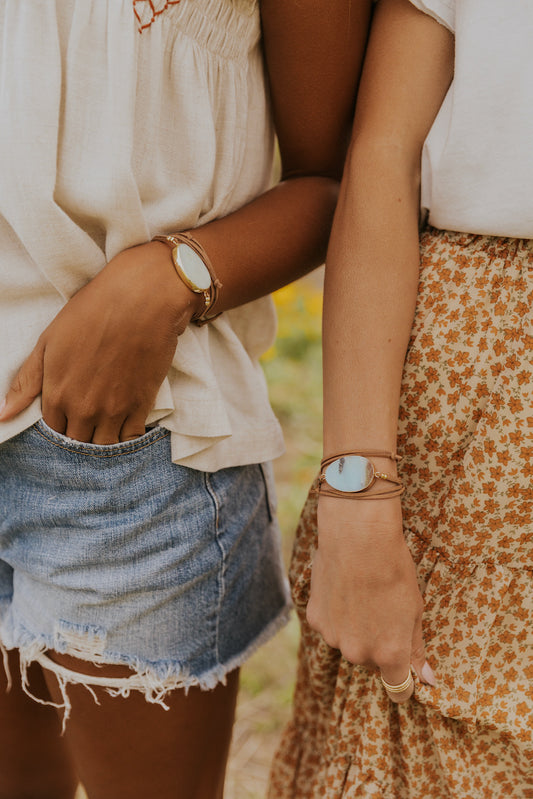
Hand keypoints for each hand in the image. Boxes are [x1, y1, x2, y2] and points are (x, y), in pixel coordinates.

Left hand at [0, 242, 202, 442]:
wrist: (140, 300)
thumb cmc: (91, 313)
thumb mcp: (49, 342)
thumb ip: (27, 382)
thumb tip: (3, 415)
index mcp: (58, 394)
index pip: (53, 429)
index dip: (59, 423)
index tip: (67, 413)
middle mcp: (84, 409)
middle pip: (78, 442)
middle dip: (80, 434)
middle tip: (87, 417)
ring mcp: (115, 410)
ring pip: (104, 445)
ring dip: (102, 439)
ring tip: (105, 423)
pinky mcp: (142, 405)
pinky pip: (132, 438)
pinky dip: (127, 436)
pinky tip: (124, 422)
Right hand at [306, 492, 435, 702]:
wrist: (358, 537)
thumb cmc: (393, 569)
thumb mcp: (414, 608)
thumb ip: (416, 647)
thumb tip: (426, 679)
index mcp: (390, 653)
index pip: (398, 690)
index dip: (404, 683)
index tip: (405, 672)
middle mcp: (359, 652)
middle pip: (370, 662)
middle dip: (377, 645)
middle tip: (383, 611)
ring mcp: (334, 637)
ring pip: (348, 643)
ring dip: (355, 629)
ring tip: (362, 595)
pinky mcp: (315, 619)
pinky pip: (330, 626)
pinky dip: (336, 614)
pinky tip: (344, 589)